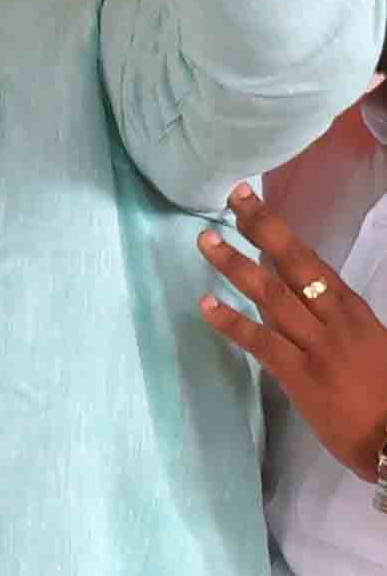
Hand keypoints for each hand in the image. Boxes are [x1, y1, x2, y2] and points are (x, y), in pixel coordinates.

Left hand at [207, 180, 386, 480]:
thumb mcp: (372, 345)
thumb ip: (339, 324)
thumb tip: (309, 306)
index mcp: (353, 310)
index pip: (311, 261)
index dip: (280, 231)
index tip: (253, 204)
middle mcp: (335, 320)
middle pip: (293, 265)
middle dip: (261, 229)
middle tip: (232, 199)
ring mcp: (317, 346)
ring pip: (272, 296)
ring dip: (237, 266)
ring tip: (206, 241)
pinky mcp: (301, 376)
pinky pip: (261, 343)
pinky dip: (232, 323)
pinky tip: (206, 305)